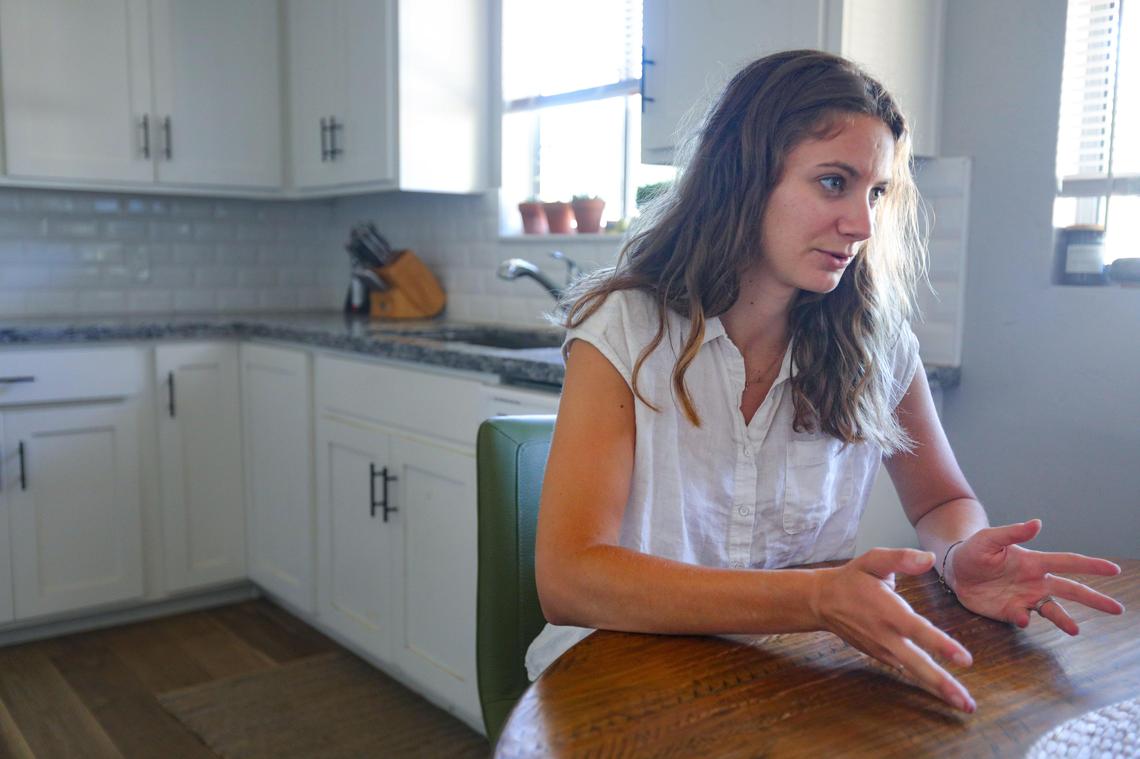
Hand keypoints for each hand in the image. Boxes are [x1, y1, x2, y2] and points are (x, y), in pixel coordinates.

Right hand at [815, 548, 975, 712]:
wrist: (822, 602)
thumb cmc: (852, 579)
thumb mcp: (872, 560)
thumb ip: (900, 558)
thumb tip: (929, 559)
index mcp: (887, 610)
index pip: (917, 630)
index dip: (941, 645)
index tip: (965, 659)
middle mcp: (886, 635)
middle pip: (917, 664)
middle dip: (942, 684)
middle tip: (967, 704)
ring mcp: (883, 650)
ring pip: (914, 672)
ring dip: (938, 689)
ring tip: (963, 705)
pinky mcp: (881, 656)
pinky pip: (907, 670)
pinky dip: (925, 682)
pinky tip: (943, 692)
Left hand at [946, 519, 1124, 633]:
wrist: (954, 571)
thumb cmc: (974, 550)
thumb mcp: (989, 539)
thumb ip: (1012, 532)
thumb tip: (1037, 523)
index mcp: (1035, 562)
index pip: (1068, 563)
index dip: (1091, 566)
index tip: (1113, 569)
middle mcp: (1036, 582)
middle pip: (1071, 591)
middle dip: (1094, 599)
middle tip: (1117, 609)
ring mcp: (1025, 598)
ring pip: (1053, 610)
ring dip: (1064, 620)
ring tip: (1076, 630)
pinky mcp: (1010, 612)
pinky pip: (1023, 619)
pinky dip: (1025, 620)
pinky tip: (1023, 618)